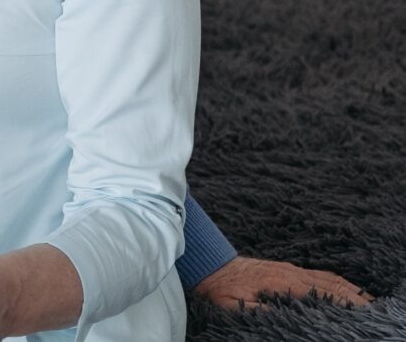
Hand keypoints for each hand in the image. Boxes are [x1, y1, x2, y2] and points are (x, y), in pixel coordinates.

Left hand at [194, 256, 373, 308]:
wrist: (209, 265)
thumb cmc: (220, 288)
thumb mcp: (234, 304)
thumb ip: (259, 310)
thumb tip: (283, 316)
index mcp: (282, 282)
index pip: (321, 292)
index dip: (343, 302)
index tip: (361, 312)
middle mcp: (290, 272)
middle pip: (331, 284)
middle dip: (354, 296)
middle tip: (373, 309)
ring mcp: (289, 268)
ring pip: (327, 277)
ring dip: (349, 288)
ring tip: (366, 301)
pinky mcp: (286, 268)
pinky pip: (318, 274)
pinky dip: (337, 281)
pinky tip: (343, 288)